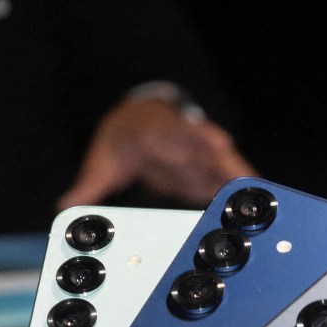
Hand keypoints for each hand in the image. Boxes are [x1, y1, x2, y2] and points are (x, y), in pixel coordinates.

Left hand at [58, 97, 256, 209]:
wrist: (138, 122)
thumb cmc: (124, 137)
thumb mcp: (103, 158)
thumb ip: (90, 183)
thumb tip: (65, 204)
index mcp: (159, 133)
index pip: (181, 134)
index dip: (201, 138)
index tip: (218, 142)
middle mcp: (184, 141)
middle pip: (211, 149)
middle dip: (229, 161)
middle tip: (249, 175)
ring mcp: (199, 154)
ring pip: (223, 163)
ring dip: (239, 176)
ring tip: (261, 190)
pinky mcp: (207, 169)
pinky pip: (227, 177)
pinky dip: (241, 186)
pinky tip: (258, 199)